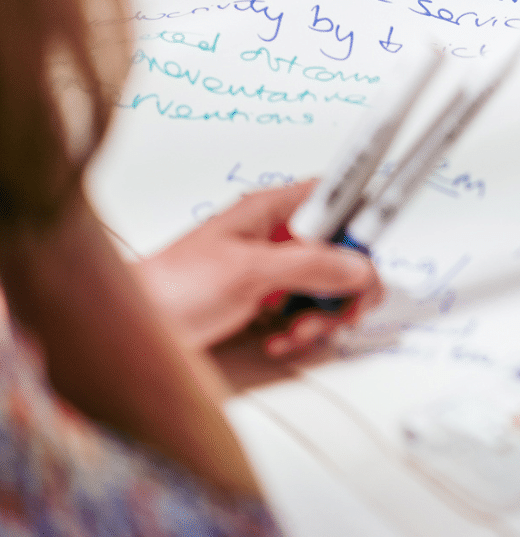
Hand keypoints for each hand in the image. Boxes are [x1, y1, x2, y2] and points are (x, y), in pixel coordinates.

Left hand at [134, 182, 382, 355]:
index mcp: (271, 211)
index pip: (337, 198)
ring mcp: (274, 271)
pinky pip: (307, 313)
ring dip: (321, 316)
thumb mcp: (248, 272)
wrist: (130, 336)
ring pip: (329, 288)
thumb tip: (357, 265)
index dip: (360, 220)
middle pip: (343, 250)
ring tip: (294, 330)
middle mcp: (277, 237)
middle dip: (345, 286)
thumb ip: (310, 265)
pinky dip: (301, 331)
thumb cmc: (168, 290)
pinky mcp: (267, 303)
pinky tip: (278, 338)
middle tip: (339, 307)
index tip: (372, 247)